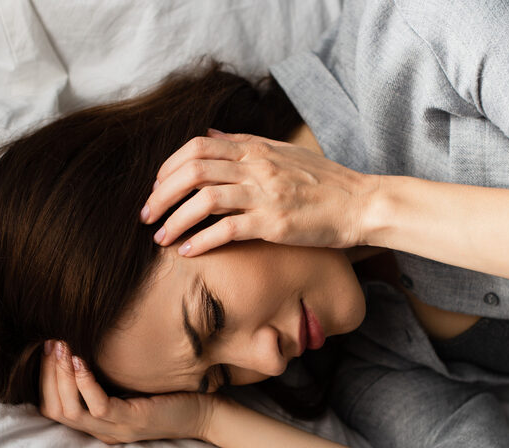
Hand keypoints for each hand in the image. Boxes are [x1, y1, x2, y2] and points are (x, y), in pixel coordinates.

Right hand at [39, 340, 218, 443]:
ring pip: (71, 410)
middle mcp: (103, 430)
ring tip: (61, 347)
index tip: (46, 348)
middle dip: (46, 374)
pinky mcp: (134, 421)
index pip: (53, 408)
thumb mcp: (131, 384)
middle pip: (55, 410)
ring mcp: (117, 429)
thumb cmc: (169, 392)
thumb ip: (108, 375)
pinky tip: (81, 360)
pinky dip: (85, 383)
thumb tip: (85, 342)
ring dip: (60, 376)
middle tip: (49, 343)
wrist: (206, 413)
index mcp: (99, 423)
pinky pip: (99, 407)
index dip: (43, 379)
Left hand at [140, 129, 379, 256]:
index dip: (169, 166)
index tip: (157, 187)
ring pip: (204, 200)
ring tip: (160, 238)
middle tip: (147, 215)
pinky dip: (201, 241)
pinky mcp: (273, 224)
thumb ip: (245, 144)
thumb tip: (210, 134)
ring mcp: (264, 194)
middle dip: (162, 194)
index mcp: (256, 149)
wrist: (360, 204)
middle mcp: (256, 167)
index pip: (198, 147)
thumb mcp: (284, 153)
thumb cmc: (324, 183)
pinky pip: (226, 230)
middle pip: (193, 171)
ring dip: (174, 220)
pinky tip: (187, 252)